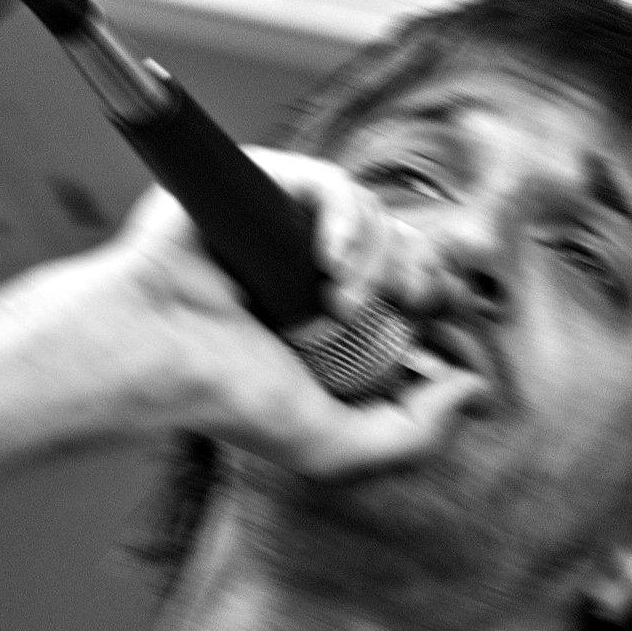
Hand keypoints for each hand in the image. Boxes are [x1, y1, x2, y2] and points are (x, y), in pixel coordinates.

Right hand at [30, 149, 489, 477]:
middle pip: (410, 251)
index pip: (414, 300)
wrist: (155, 349)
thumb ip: (414, 437)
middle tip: (404, 307)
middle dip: (421, 278)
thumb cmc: (223, 399)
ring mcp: (291, 230)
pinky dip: (348, 221)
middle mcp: (315, 276)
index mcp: (333, 331)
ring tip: (339, 300)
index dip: (438, 307)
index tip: (438, 329)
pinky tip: (329, 259)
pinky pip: (337, 184)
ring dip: (378, 260)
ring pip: (380, 217)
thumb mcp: (335, 446)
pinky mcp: (267, 186)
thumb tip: (475, 390)